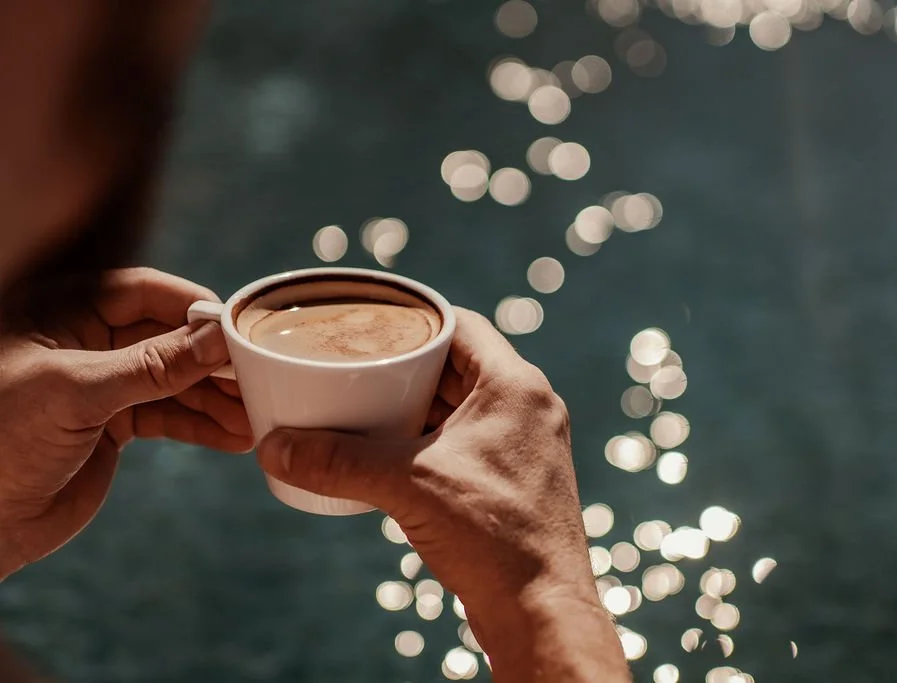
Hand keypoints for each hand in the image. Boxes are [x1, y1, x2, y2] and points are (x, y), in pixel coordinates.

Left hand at [0, 268, 252, 579]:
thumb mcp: (76, 392)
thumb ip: (151, 365)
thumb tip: (215, 339)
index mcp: (60, 312)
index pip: (142, 291)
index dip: (191, 306)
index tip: (237, 327)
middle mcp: (84, 341)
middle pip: (167, 337)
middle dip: (212, 360)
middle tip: (261, 375)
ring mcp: (101, 385)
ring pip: (173, 380)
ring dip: (215, 398)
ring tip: (257, 414)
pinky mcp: (112, 425)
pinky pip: (167, 416)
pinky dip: (201, 427)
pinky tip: (235, 438)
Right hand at [257, 309, 630, 682]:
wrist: (541, 610)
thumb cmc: (492, 538)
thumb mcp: (407, 486)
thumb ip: (339, 461)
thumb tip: (274, 448)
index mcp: (517, 386)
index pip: (463, 325)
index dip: (417, 321)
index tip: (374, 325)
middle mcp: (530, 406)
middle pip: (461, 365)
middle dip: (409, 367)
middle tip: (360, 368)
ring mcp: (528, 444)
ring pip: (466, 405)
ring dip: (422, 405)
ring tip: (370, 407)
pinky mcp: (521, 478)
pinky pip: (472, 439)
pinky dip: (436, 438)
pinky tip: (399, 453)